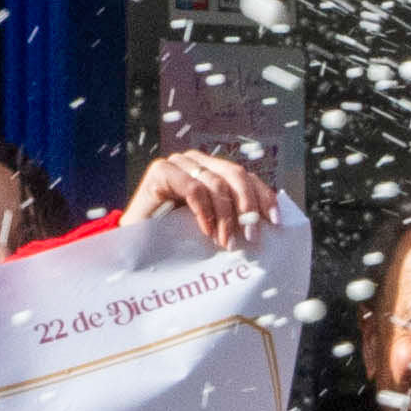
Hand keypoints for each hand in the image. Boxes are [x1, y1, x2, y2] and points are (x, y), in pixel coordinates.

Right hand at [120, 152, 278, 248]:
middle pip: (236, 175)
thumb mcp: (213, 227)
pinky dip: (204, 211)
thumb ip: (234, 219)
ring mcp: (179, 164)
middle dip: (248, 206)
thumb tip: (269, 225)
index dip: (263, 196)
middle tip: (251, 236)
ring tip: (226, 243)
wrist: (135, 248)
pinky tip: (206, 232)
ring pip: (216, 182)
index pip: (246, 177)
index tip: (275, 221)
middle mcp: (198, 162)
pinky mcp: (161, 171)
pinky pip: (193, 187)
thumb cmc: (176, 241)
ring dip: (225, 216)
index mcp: (214, 171)